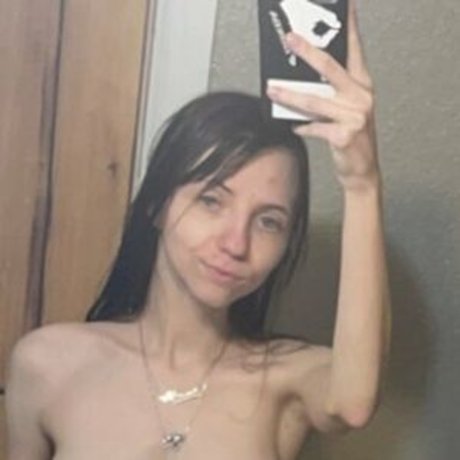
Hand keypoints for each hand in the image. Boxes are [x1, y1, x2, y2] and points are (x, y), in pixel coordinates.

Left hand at [267, 1, 379, 192]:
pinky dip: (301, 127)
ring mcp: (355, 116)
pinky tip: (294, 126)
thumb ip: (330, 93)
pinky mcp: (344, 135)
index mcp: (363, 86)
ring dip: (289, 95)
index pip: (354, 50)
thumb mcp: (347, 110)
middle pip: (330, 67)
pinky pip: (314, 127)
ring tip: (272, 90)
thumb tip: (302, 80)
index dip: (349, 26)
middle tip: (290, 38)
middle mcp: (361, 97)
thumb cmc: (352, 138)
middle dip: (307, 51)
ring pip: (314, 100)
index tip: (346, 5)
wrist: (362, 170)